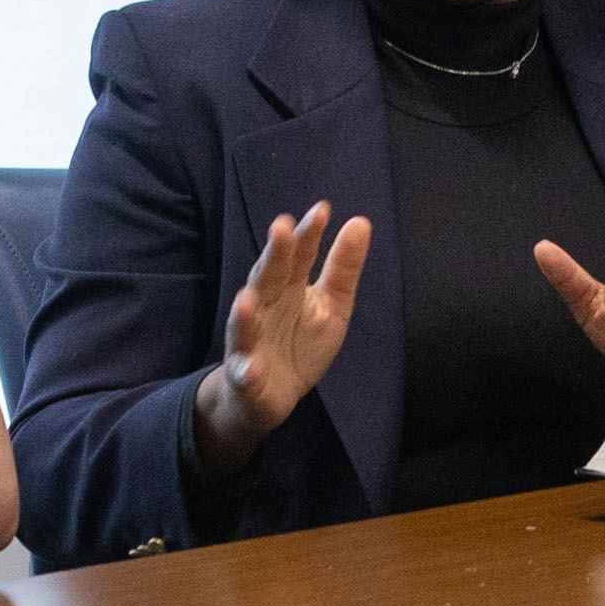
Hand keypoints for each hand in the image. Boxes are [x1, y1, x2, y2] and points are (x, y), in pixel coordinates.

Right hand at [197, 201, 374, 463]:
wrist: (269, 395)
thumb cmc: (299, 343)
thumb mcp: (332, 306)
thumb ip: (342, 268)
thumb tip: (361, 221)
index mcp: (287, 286)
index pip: (298, 255)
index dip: (308, 234)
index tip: (322, 210)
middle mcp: (264, 306)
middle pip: (267, 278)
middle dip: (272, 256)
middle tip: (281, 227)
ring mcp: (250, 340)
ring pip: (244, 323)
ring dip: (243, 312)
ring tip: (246, 298)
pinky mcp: (246, 375)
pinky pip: (245, 372)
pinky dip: (247, 370)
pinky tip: (251, 367)